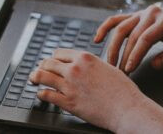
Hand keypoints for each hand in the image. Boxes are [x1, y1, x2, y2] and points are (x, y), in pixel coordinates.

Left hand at [31, 49, 162, 131]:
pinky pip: (45, 94)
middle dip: (43, 66)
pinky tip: (42, 95)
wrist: (129, 109)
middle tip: (40, 70)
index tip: (52, 62)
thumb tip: (85, 65)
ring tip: (33, 79)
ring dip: (35, 77)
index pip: (59, 53)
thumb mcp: (109, 68)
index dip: (54, 58)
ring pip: (41, 75)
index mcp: (85, 58)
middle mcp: (74, 69)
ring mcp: (69, 85)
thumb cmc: (124, 91)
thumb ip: (93, 65)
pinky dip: (41, 94)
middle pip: (47, 62)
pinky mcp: (67, 101)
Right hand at [96, 4, 162, 72]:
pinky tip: (97, 40)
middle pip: (132, 35)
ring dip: (113, 47)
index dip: (136, 54)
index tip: (130, 69)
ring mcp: (140, 12)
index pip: (146, 38)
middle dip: (124, 55)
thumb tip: (154, 65)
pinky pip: (115, 20)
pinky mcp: (133, 15)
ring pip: (120, 28)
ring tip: (111, 64)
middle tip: (121, 73)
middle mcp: (151, 13)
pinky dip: (104, 28)